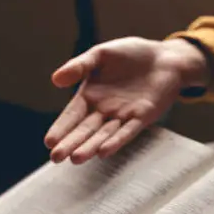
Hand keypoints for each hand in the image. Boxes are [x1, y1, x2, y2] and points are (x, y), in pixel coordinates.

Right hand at [44, 37, 208, 163]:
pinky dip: (116, 141)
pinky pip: (127, 131)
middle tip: (56, 158)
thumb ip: (80, 66)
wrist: (165, 58)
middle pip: (85, 130)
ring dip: (90, 147)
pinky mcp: (142, 117)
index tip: (49, 142)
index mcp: (91, 96)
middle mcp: (104, 110)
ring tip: (76, 159)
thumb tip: (55, 79)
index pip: (72, 116)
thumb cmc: (132, 55)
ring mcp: (123, 116)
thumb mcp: (101, 55)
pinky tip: (104, 151)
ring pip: (104, 135)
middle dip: (71, 144)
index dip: (61, 128)